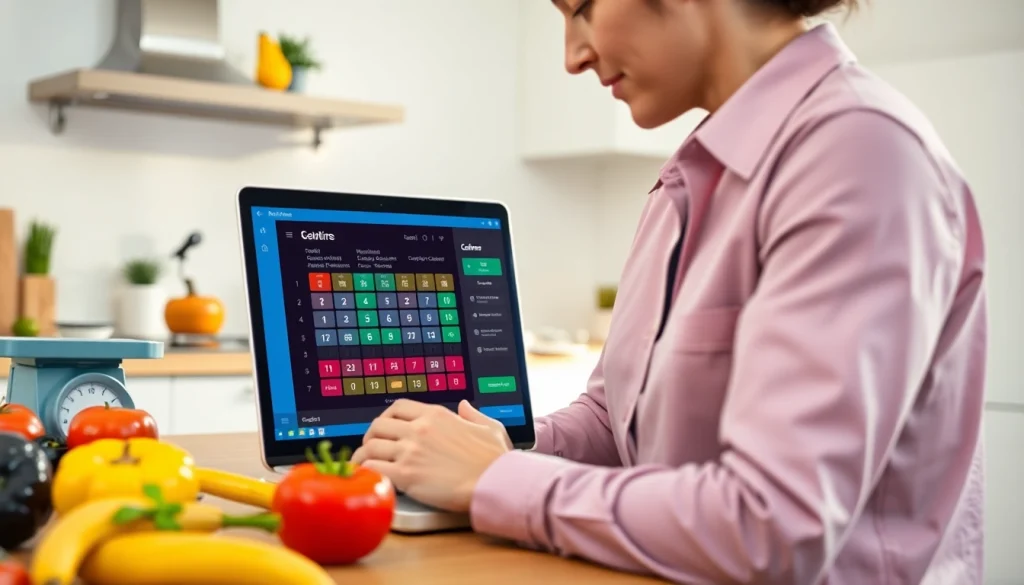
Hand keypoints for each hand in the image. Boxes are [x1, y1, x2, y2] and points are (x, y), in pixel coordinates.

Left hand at [351, 399, 510, 511]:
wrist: (495, 482)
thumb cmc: (494, 460)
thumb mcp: (489, 427)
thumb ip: (473, 415)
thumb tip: (464, 406)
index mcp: (436, 415)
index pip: (398, 407)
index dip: (386, 417)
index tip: (385, 428)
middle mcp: (419, 429)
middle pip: (378, 425)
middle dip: (370, 436)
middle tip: (371, 447)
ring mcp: (410, 451)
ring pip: (370, 447)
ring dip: (362, 455)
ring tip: (362, 464)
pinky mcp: (406, 475)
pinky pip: (373, 468)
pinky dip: (365, 472)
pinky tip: (367, 477)